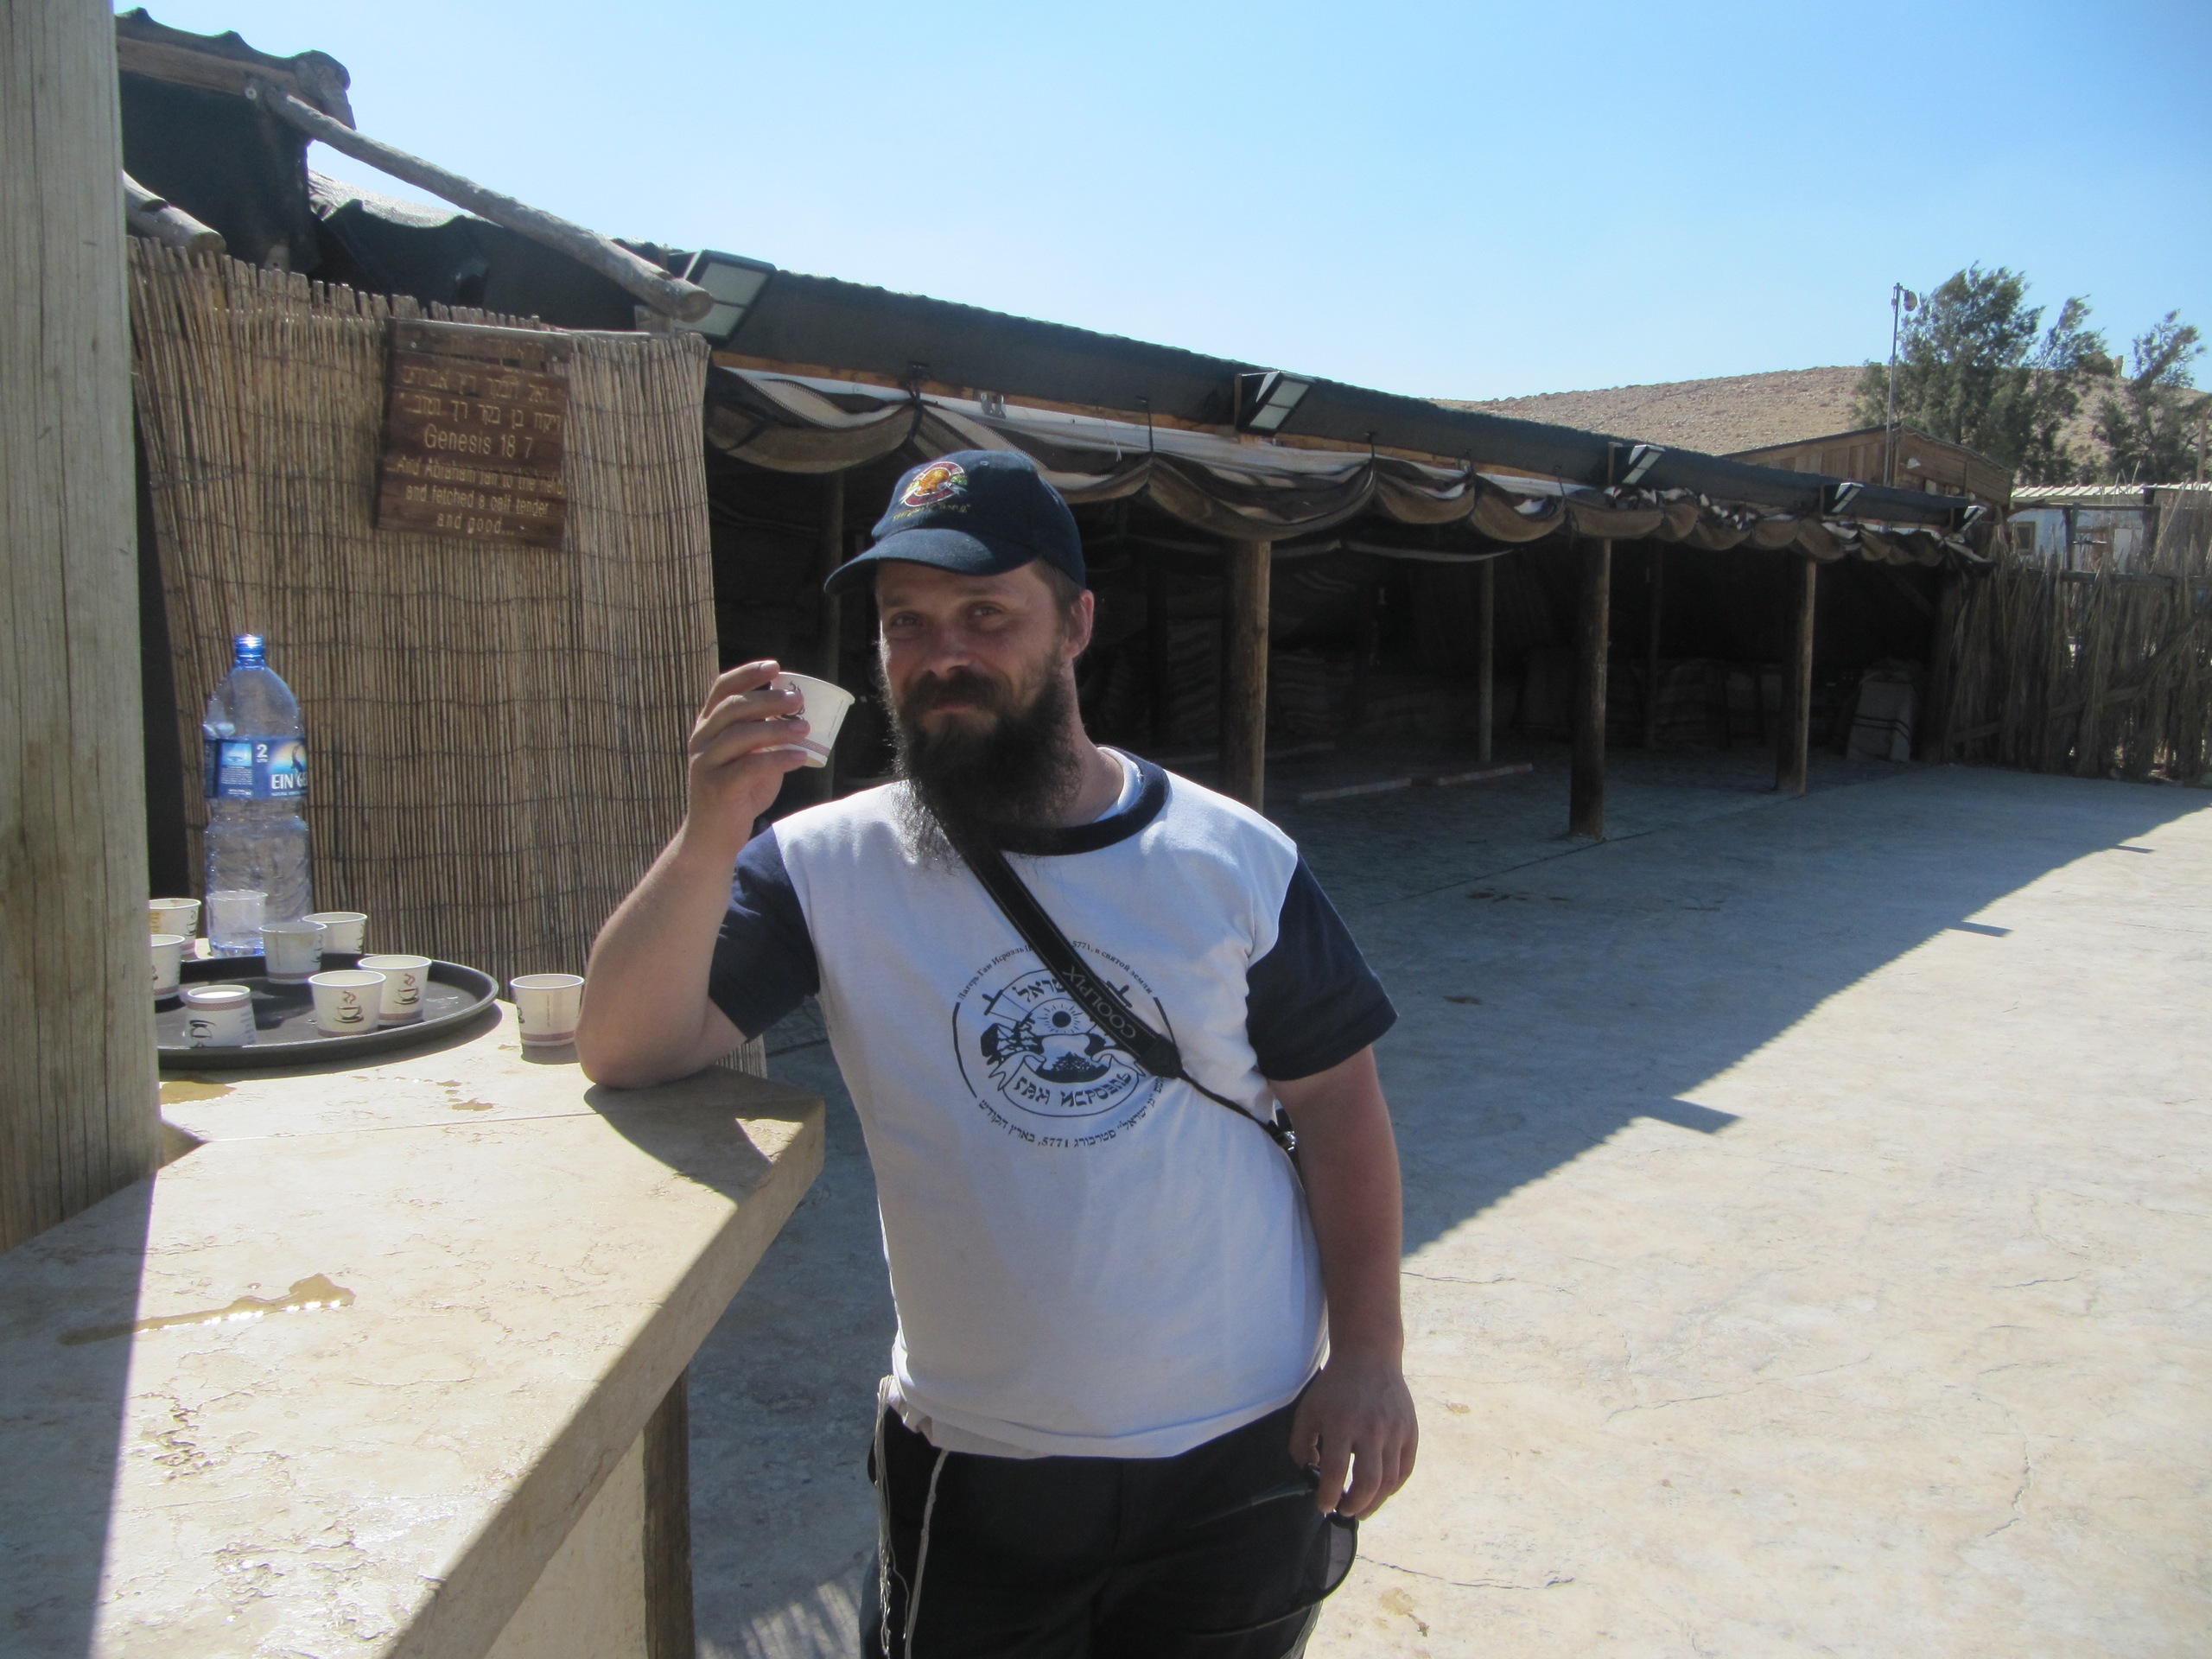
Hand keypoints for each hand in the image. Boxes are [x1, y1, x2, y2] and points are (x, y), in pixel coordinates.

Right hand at [683, 661, 813, 852]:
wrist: (712, 837)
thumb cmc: (737, 793)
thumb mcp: (751, 758)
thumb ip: (764, 737)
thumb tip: (797, 713)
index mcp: (707, 727)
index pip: (721, 689)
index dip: (746, 674)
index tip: (774, 666)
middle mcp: (701, 741)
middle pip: (732, 708)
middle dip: (767, 699)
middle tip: (798, 700)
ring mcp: (705, 764)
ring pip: (741, 735)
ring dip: (777, 728)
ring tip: (805, 727)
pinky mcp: (717, 788)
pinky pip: (750, 767)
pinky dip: (779, 759)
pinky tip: (800, 757)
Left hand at [1288, 1352, 1417, 1518]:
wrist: (1369, 1356)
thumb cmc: (1334, 1387)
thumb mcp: (1308, 1411)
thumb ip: (1301, 1445)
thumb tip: (1310, 1475)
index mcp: (1341, 1422)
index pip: (1335, 1471)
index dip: (1328, 1496)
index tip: (1324, 1506)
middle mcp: (1371, 1428)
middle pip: (1368, 1482)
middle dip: (1355, 1506)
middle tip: (1344, 1512)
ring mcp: (1395, 1430)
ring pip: (1389, 1481)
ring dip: (1375, 1503)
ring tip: (1361, 1509)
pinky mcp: (1410, 1430)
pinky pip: (1405, 1469)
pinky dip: (1393, 1488)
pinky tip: (1380, 1492)